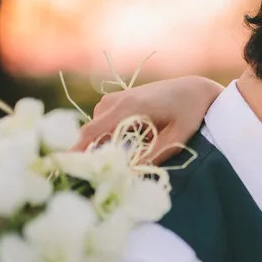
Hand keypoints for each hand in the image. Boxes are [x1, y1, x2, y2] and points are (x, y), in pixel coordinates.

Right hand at [72, 76, 224, 163]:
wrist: (194, 89)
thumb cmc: (189, 113)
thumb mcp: (177, 138)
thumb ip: (154, 155)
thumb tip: (131, 172)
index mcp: (129, 107)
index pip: (93, 131)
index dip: (78, 150)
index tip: (67, 165)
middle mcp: (116, 101)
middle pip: (93, 132)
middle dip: (95, 152)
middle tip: (105, 172)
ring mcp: (115, 100)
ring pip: (99, 129)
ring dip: (109, 144)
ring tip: (132, 153)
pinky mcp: (117, 102)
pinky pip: (105, 124)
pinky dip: (113, 136)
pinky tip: (136, 140)